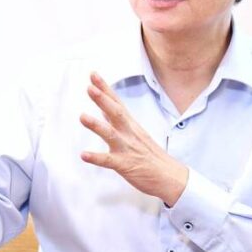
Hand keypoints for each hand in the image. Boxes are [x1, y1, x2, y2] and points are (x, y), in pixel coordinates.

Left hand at [80, 72, 188, 206]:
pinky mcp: (125, 165)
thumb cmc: (151, 156)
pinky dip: (96, 157)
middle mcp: (129, 133)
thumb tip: (102, 109)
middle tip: (89, 87)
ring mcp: (127, 148)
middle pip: (116, 112)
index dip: (105, 88)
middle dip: (103, 99)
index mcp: (131, 125)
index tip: (93, 74)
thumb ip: (117, 121)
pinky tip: (84, 155)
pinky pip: (109, 161)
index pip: (116, 102)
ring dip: (96, 125)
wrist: (170, 177)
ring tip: (82, 116)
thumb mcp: (135, 134)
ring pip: (111, 134)